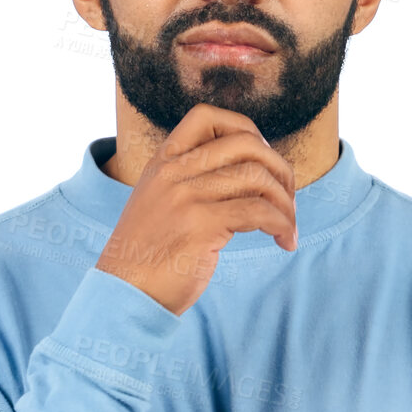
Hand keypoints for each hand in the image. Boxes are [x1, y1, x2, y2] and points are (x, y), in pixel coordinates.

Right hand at [96, 103, 298, 316]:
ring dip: (286, 204)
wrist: (123, 294)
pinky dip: (282, 225)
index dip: (246, 131)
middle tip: (287, 200)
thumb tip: (253, 172)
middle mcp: (173, 172)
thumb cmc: (149, 255)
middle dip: (279, 169)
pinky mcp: (201, 226)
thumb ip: (191, 181)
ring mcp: (186, 197)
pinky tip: (284, 242)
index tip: (261, 162)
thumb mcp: (160, 203)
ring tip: (287, 228)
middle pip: (245, 144)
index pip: (207, 117)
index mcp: (162, 161)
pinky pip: (260, 212)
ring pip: (258, 177)